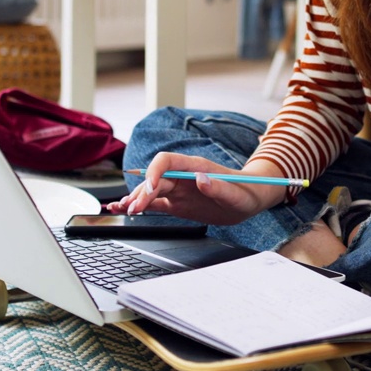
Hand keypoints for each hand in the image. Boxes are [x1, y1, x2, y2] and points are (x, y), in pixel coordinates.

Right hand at [105, 153, 284, 225]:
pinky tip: (124, 209)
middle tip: (135, 209)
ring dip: (135, 198)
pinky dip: (139, 205)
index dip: (155, 172)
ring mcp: (178, 190)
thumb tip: (201, 180)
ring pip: (150, 191)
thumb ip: (219, 187)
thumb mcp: (236, 193)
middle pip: (155, 179)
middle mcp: (182, 176)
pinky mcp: (177, 203)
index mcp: (193, 167)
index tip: (152, 187)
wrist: (249, 199)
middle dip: (142, 192)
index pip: (166, 161)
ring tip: (121, 208)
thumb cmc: (245, 191)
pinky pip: (154, 203)